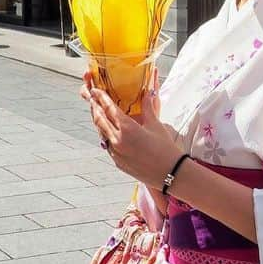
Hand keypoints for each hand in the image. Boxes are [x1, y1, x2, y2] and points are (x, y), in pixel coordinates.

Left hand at [85, 73, 181, 188]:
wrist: (170, 173)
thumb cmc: (166, 148)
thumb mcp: (156, 125)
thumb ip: (147, 108)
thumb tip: (147, 93)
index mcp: (127, 128)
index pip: (109, 108)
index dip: (101, 98)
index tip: (95, 90)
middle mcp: (117, 140)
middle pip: (100, 120)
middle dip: (95, 107)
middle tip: (92, 98)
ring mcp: (116, 153)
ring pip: (101, 133)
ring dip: (99, 122)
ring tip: (98, 113)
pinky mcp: (117, 163)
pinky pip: (107, 145)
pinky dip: (105, 135)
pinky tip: (108, 131)